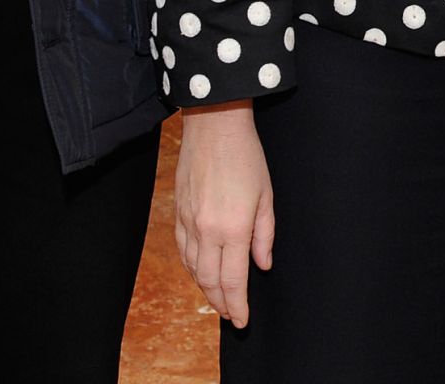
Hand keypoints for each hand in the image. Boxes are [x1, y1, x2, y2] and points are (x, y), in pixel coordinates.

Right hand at [174, 101, 274, 328]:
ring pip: (193, 268)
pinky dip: (191, 266)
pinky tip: (199, 270)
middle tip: (232, 315)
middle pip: (210, 280)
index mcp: (232, 228)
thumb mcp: (265, 195)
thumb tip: (262, 265)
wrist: (214, 123)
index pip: (233, 281)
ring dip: (206, 287)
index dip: (238, 306)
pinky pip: (182, 249)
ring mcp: (188, 221)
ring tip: (218, 297)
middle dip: (222, 303)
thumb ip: (264, 234)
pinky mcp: (178, 211)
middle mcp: (206, 230)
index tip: (243, 320)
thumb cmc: (246, 155)